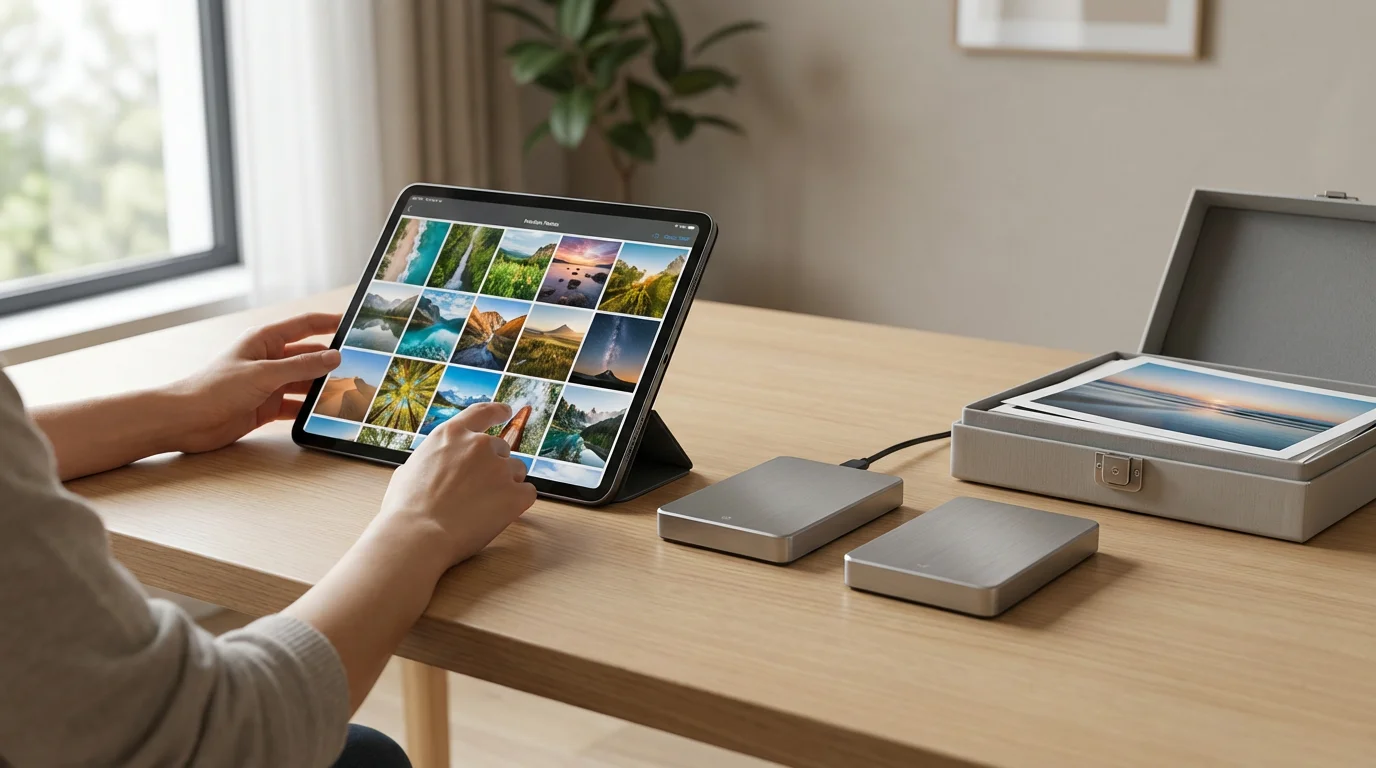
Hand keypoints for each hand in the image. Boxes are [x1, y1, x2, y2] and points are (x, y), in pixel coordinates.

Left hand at [168, 312, 342, 453]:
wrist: (186, 420)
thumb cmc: (214, 388)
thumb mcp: (264, 374)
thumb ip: (301, 366)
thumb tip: (334, 356)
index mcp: (264, 340)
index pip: (305, 325)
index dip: (330, 322)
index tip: (354, 323)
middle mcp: (268, 359)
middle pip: (309, 356)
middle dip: (331, 361)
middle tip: (360, 366)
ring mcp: (268, 384)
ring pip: (304, 382)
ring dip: (321, 388)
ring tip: (347, 392)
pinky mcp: (266, 406)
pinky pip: (295, 405)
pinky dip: (308, 409)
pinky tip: (324, 413)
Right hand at [374, 401, 536, 568]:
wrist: (417, 536)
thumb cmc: (405, 509)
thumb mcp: (408, 469)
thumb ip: (429, 461)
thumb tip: (431, 466)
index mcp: (452, 434)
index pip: (482, 412)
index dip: (497, 411)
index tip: (506, 411)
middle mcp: (479, 445)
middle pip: (501, 449)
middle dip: (494, 466)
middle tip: (478, 490)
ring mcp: (499, 468)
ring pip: (517, 470)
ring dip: (506, 484)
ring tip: (482, 506)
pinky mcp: (515, 494)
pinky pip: (527, 493)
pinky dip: (517, 503)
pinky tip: (498, 515)